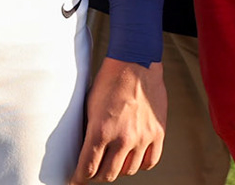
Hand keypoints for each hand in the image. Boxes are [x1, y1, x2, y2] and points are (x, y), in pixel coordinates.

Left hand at [71, 58, 166, 181]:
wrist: (136, 62)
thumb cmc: (110, 79)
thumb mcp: (90, 105)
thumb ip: (90, 131)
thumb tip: (85, 149)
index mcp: (101, 130)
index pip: (88, 168)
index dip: (79, 178)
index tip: (76, 181)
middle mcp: (122, 138)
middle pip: (108, 174)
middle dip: (98, 175)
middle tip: (94, 170)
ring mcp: (142, 137)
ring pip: (129, 170)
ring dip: (119, 169)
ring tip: (114, 161)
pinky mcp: (158, 133)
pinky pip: (150, 162)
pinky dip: (140, 164)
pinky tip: (133, 158)